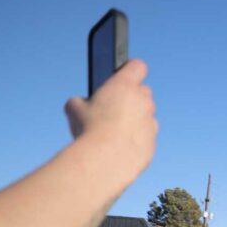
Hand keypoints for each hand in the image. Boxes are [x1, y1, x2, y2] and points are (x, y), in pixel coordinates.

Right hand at [64, 59, 157, 179]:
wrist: (106, 160)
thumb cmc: (88, 130)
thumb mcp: (74, 108)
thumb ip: (82, 100)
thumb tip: (83, 105)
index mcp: (124, 85)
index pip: (137, 66)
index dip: (131, 69)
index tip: (125, 74)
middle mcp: (143, 100)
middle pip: (143, 91)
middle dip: (131, 97)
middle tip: (114, 108)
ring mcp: (151, 121)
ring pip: (146, 115)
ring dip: (135, 119)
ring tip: (114, 131)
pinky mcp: (153, 141)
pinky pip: (146, 136)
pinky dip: (137, 139)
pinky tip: (121, 146)